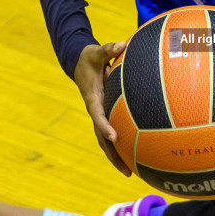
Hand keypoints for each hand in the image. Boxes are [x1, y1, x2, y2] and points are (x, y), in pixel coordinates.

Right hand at [74, 41, 130, 175]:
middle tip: (126, 170)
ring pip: (105, 141)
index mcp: (92, 98)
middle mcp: (95, 110)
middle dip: (112, 154)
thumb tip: (122, 43)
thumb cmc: (90, 58)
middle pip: (101, 137)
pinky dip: (121, 146)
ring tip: (130, 173)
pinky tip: (135, 155)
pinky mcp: (105, 115)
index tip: (114, 137)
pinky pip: (113, 133)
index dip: (104, 127)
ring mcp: (99, 115)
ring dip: (116, 156)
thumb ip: (108, 49)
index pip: (97, 115)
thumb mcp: (96, 52)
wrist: (79, 63)